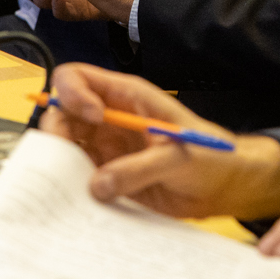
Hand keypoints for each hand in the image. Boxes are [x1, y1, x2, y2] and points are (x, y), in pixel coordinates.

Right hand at [41, 63, 279, 219]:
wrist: (223, 188)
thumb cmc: (209, 157)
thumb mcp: (179, 157)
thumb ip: (140, 168)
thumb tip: (97, 185)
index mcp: (126, 97)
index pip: (78, 78)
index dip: (72, 93)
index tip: (91, 119)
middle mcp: (108, 119)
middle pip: (61, 114)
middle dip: (56, 132)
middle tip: (64, 159)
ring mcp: (104, 148)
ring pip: (64, 147)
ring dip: (59, 162)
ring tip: (65, 184)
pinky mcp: (105, 176)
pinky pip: (76, 176)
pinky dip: (69, 186)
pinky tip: (76, 200)